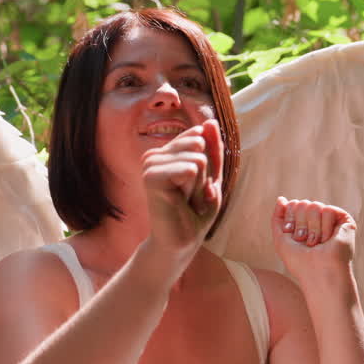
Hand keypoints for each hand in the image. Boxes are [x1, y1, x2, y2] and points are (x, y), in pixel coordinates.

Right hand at [141, 120, 222, 262]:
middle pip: (199, 145)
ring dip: (199, 185)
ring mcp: (150, 164)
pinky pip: (190, 168)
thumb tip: (210, 122)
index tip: (195, 187)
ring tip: (186, 201)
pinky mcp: (150, 176)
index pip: (199, 137)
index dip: (208, 165)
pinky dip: (193, 189)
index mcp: (166, 152)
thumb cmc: (195, 213)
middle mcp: (155, 154)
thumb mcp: (211, 176)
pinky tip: (180, 201)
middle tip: (191, 197)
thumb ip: (213, 149)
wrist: (180, 241)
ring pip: (197, 158)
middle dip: (204, 175)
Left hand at [270, 197, 355, 283]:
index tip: (294, 237)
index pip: (294, 205)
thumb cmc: (299, 261)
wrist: (318, 272)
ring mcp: (331, 221)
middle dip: (301, 224)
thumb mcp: (280, 239)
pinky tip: (328, 240)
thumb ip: (278, 217)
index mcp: (304, 223)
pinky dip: (325, 226)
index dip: (290, 220)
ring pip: (315, 205)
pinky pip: (329, 209)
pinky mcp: (345, 222)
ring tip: (317, 243)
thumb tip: (281, 199)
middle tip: (306, 242)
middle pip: (303, 204)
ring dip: (312, 228)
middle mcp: (317, 221)